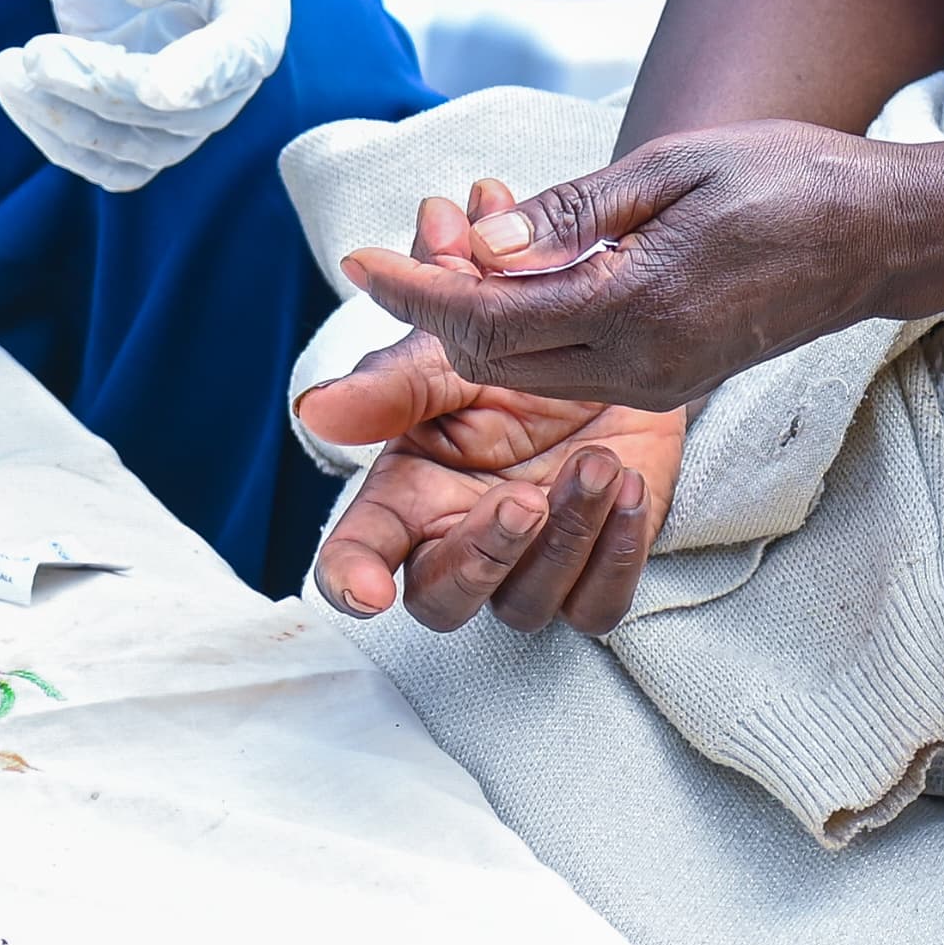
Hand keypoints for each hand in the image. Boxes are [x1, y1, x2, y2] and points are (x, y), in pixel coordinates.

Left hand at [0, 0, 291, 191]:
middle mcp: (225, 56)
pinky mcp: (130, 106)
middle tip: (37, 52)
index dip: (205, 75)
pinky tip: (14, 87)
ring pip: (141, 150)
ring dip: (71, 125)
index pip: (245, 51)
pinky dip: (57, 137)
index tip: (153, 85)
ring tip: (9, 69)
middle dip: (104, 93)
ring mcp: (179, 89)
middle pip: (184, 115)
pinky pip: (106, 156)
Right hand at [301, 185, 690, 636]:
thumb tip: (314, 408)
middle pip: (442, 599)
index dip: (351, 581)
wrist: (612, 339)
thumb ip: (390, 382)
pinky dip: (617, 555)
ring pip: (525, 605)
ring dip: (564, 540)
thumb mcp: (448, 352)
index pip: (357, 554)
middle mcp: (460, 540)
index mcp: (408, 491)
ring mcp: (528, 565)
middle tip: (522, 500)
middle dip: (481, 558)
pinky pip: (598, 604)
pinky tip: (629, 488)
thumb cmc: (513, 345)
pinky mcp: (594, 570)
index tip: (368, 592)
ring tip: (597, 462)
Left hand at [333, 120, 904, 411]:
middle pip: (494, 359)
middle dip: (430, 311)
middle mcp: (643, 364)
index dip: (413, 293)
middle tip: (396, 249)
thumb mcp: (670, 167)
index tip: (356, 259)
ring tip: (443, 256)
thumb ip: (572, 213)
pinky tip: (510, 281)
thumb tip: (482, 246)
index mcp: (639, 307)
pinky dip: (522, 332)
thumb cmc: (782, 180)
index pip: (489, 317)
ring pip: (527, 372)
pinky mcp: (671, 382)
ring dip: (472, 324)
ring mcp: (659, 383)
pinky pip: (569, 368)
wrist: (876, 237)